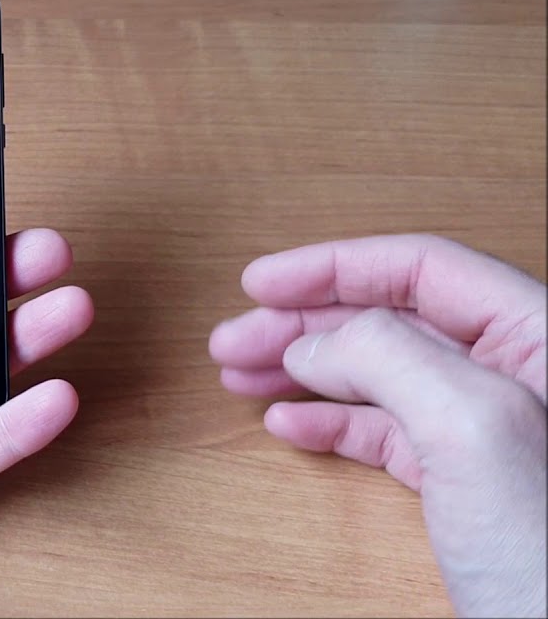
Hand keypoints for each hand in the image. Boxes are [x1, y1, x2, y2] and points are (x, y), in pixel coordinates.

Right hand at [210, 234, 545, 617]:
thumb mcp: (473, 430)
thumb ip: (392, 357)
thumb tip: (318, 341)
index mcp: (539, 336)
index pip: (422, 268)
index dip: (333, 267)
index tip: (261, 282)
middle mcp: (513, 374)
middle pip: (388, 319)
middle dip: (303, 324)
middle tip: (233, 339)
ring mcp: (486, 431)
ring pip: (377, 375)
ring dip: (302, 371)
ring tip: (240, 375)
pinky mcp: (464, 483)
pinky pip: (383, 432)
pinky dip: (328, 423)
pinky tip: (289, 425)